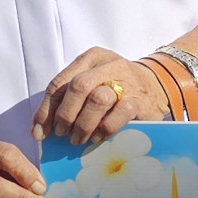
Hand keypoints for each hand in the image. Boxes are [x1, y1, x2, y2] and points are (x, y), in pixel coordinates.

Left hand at [36, 46, 171, 145]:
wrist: (158, 85)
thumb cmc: (117, 87)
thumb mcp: (92, 82)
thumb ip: (68, 99)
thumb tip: (40, 129)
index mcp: (90, 59)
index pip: (60, 82)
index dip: (46, 109)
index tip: (39, 132)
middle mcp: (108, 66)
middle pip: (78, 87)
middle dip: (65, 114)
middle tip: (61, 133)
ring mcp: (126, 82)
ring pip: (97, 99)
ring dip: (83, 124)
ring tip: (78, 139)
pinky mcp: (140, 100)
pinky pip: (117, 115)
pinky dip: (104, 129)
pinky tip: (98, 137)